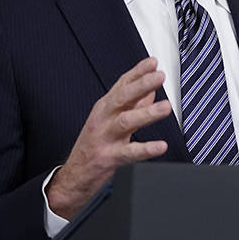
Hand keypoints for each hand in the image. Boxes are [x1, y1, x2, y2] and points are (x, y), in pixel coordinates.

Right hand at [45, 57, 171, 218]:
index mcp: (104, 108)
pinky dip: (145, 149)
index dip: (138, 72)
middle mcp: (103, 119)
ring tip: (165, 108)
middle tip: (159, 77)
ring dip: (146, 113)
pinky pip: (129, 153)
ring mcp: (105, 138)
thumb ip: (130, 104)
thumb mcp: (108, 120)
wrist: (73, 177)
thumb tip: (150, 90)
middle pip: (122, 97)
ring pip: (125, 121)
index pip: (122, 84)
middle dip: (141, 85)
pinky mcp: (108, 158)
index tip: (153, 62)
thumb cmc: (93, 146)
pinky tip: (160, 146)